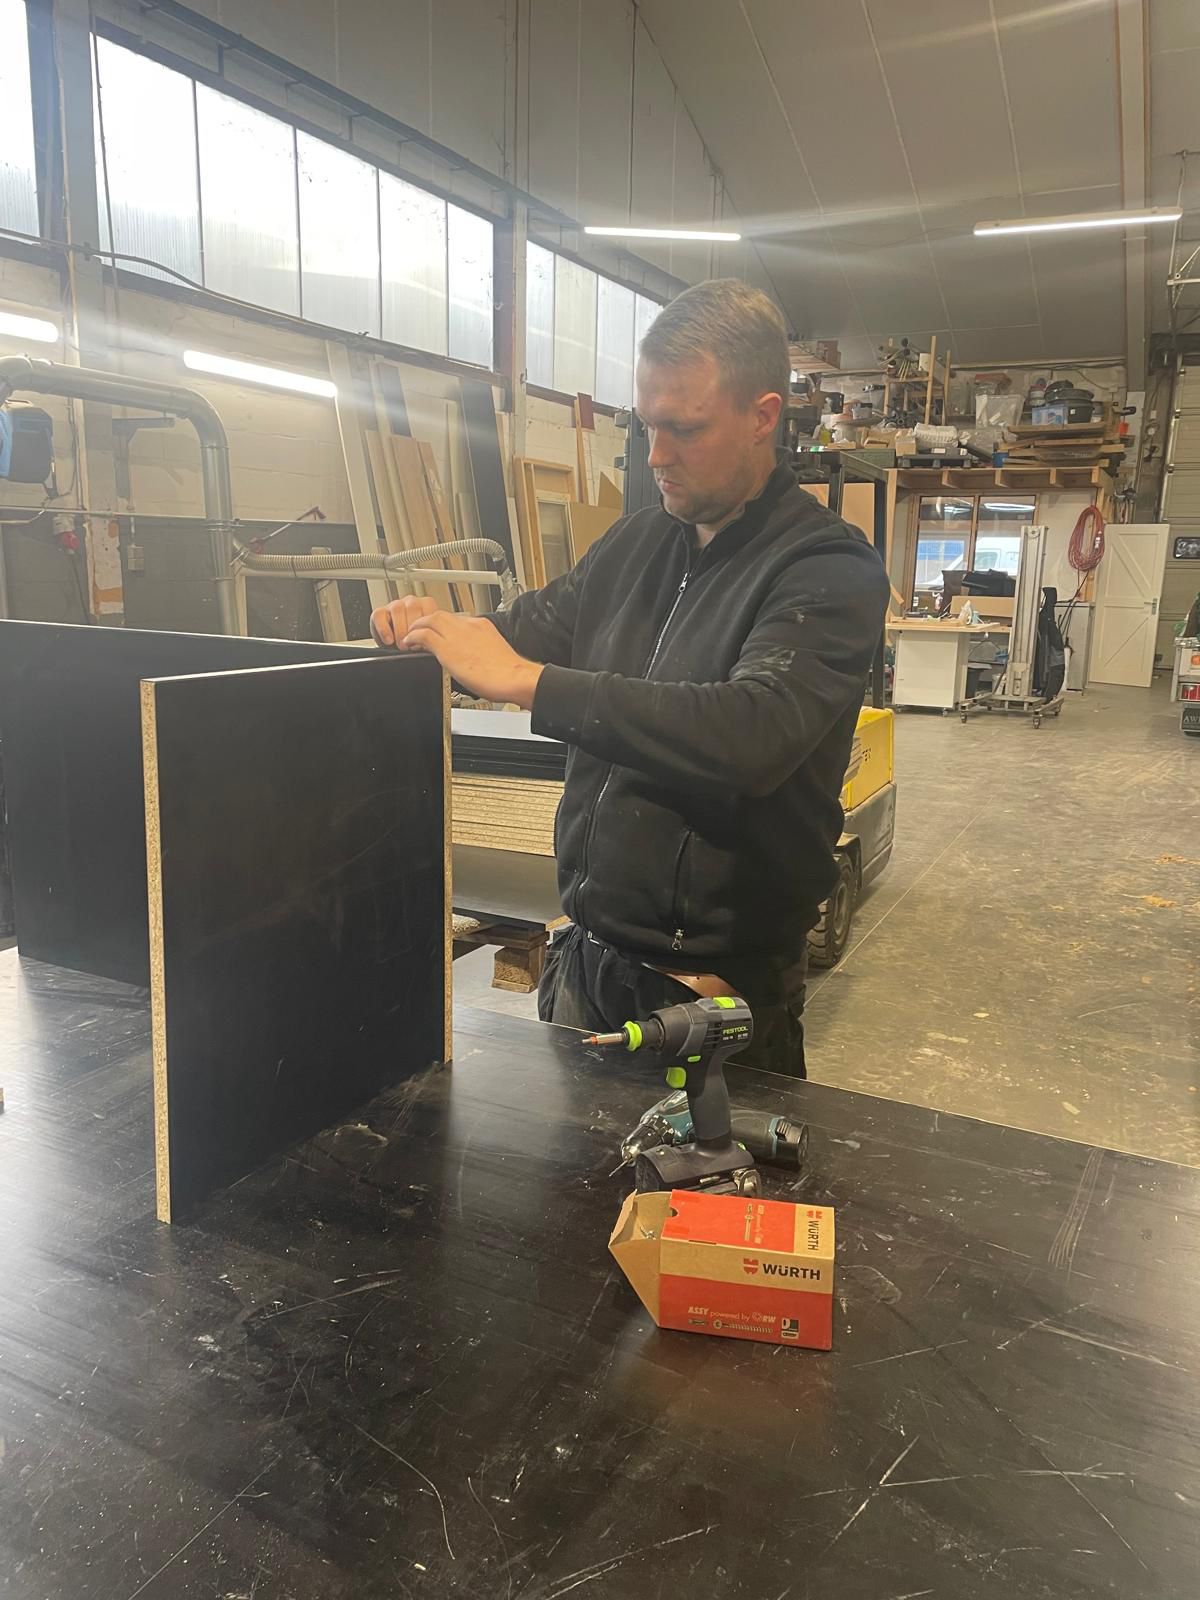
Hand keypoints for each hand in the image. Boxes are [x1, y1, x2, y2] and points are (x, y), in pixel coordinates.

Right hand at [370, 595, 437, 648]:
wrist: (397, 650)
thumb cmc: (415, 645)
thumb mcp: (427, 640)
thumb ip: (431, 636)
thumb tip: (432, 642)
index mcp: (425, 605)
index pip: (428, 605)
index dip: (427, 624)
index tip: (426, 640)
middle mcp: (410, 603)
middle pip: (413, 607)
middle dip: (413, 629)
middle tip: (413, 646)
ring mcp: (395, 606)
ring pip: (397, 609)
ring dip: (400, 630)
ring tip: (402, 646)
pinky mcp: (379, 613)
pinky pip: (379, 615)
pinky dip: (384, 629)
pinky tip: (389, 641)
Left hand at [404, 611, 543, 708]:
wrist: (514, 677)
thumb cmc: (509, 673)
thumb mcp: (494, 653)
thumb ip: (481, 651)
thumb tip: (475, 661)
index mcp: (481, 626)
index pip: (456, 620)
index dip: (443, 626)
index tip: (439, 634)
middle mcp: (468, 626)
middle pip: (440, 614)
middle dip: (426, 621)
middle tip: (418, 630)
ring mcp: (457, 635)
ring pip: (429, 619)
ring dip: (417, 626)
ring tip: (410, 636)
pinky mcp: (447, 648)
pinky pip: (423, 635)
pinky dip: (413, 637)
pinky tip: (410, 644)